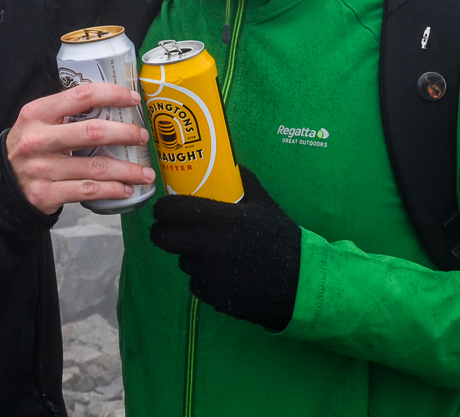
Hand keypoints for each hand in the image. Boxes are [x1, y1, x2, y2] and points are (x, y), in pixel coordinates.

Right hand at [6, 82, 155, 214]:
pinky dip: (111, 190)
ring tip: (145, 172)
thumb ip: (65, 110)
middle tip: (143, 137)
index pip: (81, 96)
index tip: (133, 99)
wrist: (2, 184)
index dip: (112, 94)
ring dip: (126, 170)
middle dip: (126, 133)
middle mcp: (38, 140)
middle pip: (93, 132)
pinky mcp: (45, 194)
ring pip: (95, 167)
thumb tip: (112, 101)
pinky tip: (125, 189)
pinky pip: (87, 191)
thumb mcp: (37, 121)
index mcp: (37, 113)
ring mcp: (41, 169)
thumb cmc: (29, 147)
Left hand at [149, 167, 300, 331]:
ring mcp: (206, 273)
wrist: (297, 283)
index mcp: (219, 219)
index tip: (165, 208)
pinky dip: (204, 276)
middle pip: (163, 237)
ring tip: (213, 252)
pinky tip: (224, 273)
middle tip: (172, 229)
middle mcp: (207, 245)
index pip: (172, 210)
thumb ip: (245, 182)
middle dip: (162, 231)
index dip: (163, 208)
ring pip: (182, 260)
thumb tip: (231, 165)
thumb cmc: (281, 240)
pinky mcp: (209, 295)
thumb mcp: (265, 205)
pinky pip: (196, 281)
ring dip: (190, 254)